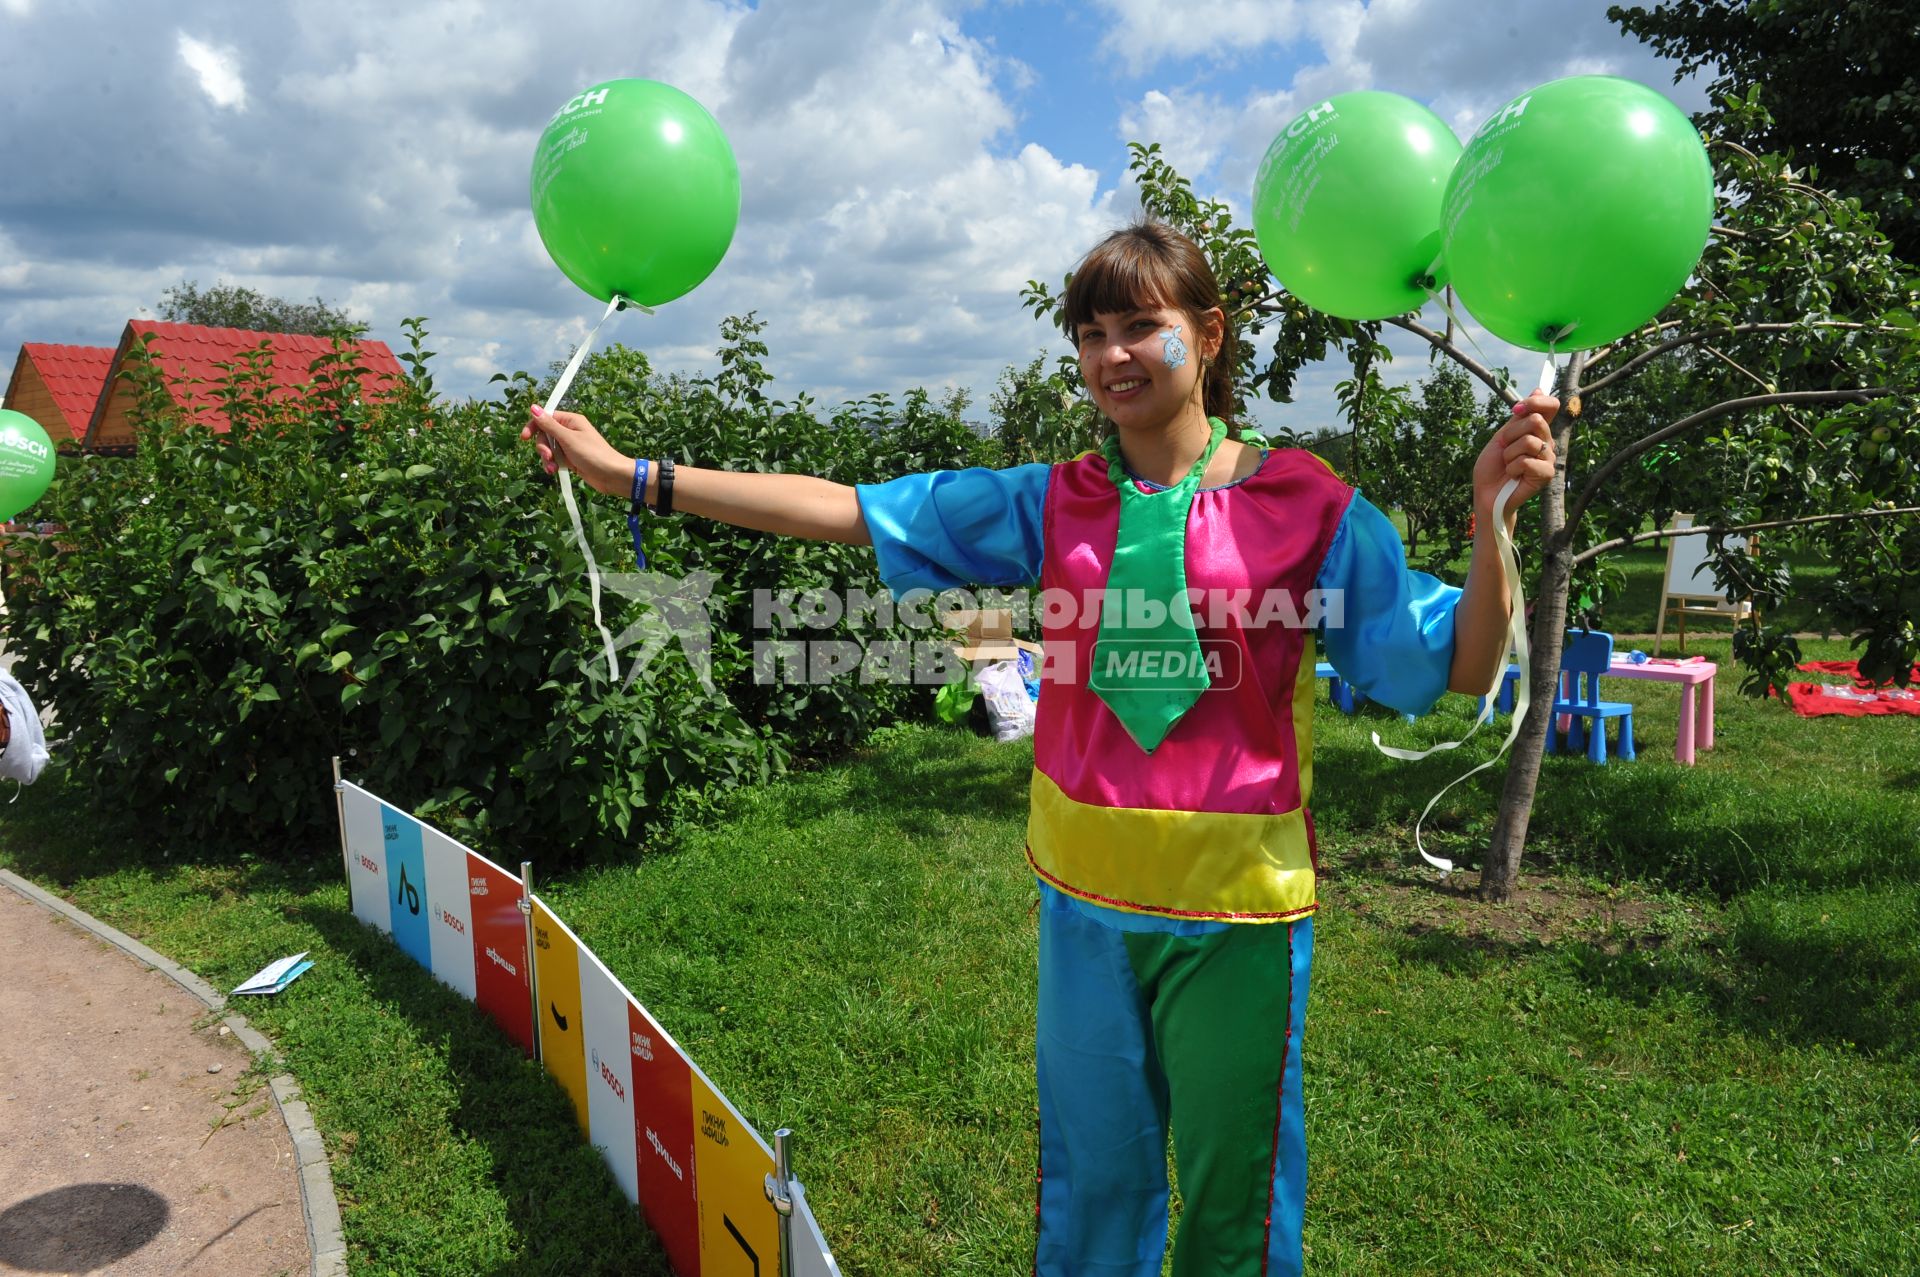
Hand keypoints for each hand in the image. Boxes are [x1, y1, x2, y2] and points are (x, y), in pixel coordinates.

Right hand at [521, 406, 632, 496]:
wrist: (612, 475)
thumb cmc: (593, 454)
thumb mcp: (568, 439)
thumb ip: (550, 425)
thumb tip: (533, 407)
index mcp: (570, 420)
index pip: (545, 418)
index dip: (533, 426)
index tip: (524, 437)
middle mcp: (569, 430)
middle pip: (544, 435)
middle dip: (543, 447)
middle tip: (548, 457)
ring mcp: (569, 445)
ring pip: (549, 448)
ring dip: (547, 458)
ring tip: (552, 469)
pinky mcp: (570, 458)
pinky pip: (555, 458)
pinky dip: (552, 464)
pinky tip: (554, 472)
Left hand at [1473, 392, 1558, 520]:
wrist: (1486, 493)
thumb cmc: (1493, 466)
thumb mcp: (1503, 436)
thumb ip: (1520, 416)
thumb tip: (1539, 388)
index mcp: (1538, 431)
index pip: (1551, 405)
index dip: (1534, 402)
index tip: (1515, 411)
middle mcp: (1547, 442)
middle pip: (1536, 420)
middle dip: (1511, 434)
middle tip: (1505, 449)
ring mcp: (1549, 458)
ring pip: (1529, 441)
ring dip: (1509, 453)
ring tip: (1508, 464)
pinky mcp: (1547, 474)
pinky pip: (1527, 460)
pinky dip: (1512, 467)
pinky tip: (1513, 475)